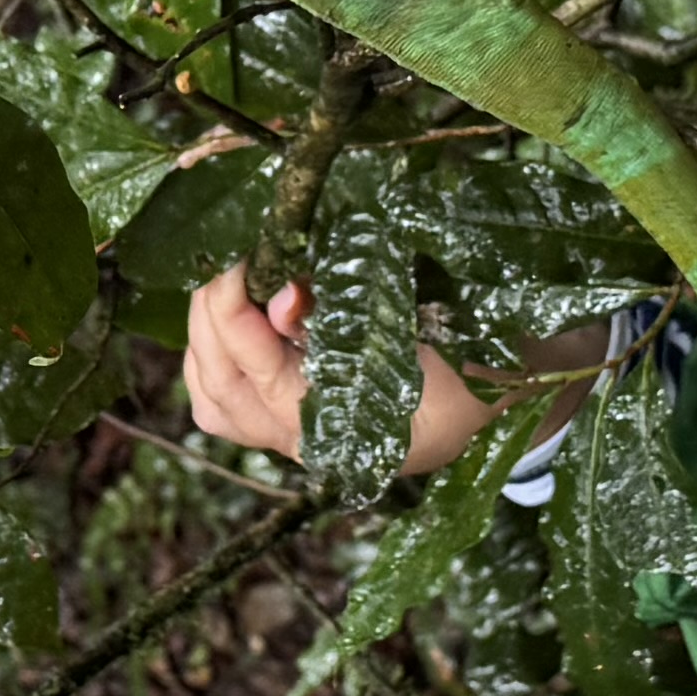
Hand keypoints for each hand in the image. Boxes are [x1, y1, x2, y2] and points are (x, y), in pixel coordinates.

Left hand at [180, 269, 539, 476]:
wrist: (492, 398)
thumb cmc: (468, 366)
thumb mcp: (425, 333)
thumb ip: (354, 317)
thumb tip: (283, 298)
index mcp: (339, 425)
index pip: (255, 368)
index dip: (234, 307)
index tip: (241, 255)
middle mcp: (303, 440)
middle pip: (219, 383)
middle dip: (210, 312)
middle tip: (229, 258)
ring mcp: (288, 438)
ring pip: (212, 400)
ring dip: (204, 337)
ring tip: (226, 284)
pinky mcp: (283, 423)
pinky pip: (222, 404)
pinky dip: (210, 358)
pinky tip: (224, 322)